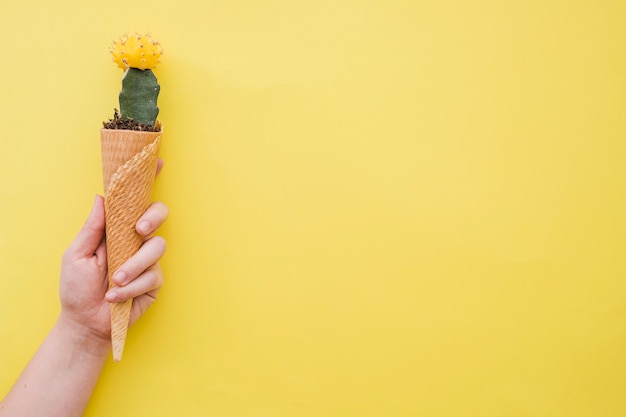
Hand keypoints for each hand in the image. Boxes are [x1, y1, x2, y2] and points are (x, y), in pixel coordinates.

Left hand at [59, 195, 167, 342]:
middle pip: (159, 215)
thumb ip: (91, 228)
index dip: (147, 186)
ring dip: (134, 265)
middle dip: (153, 218)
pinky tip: (115, 296)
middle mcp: (135, 241)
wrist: (84, 322)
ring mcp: (147, 260)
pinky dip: (132, 287)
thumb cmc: (77, 288)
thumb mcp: (76, 255)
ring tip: (115, 281)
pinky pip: (152, 276)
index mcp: (117, 230)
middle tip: (139, 230)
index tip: (155, 169)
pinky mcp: (154, 282)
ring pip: (156, 247)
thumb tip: (101, 198)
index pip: (135, 203)